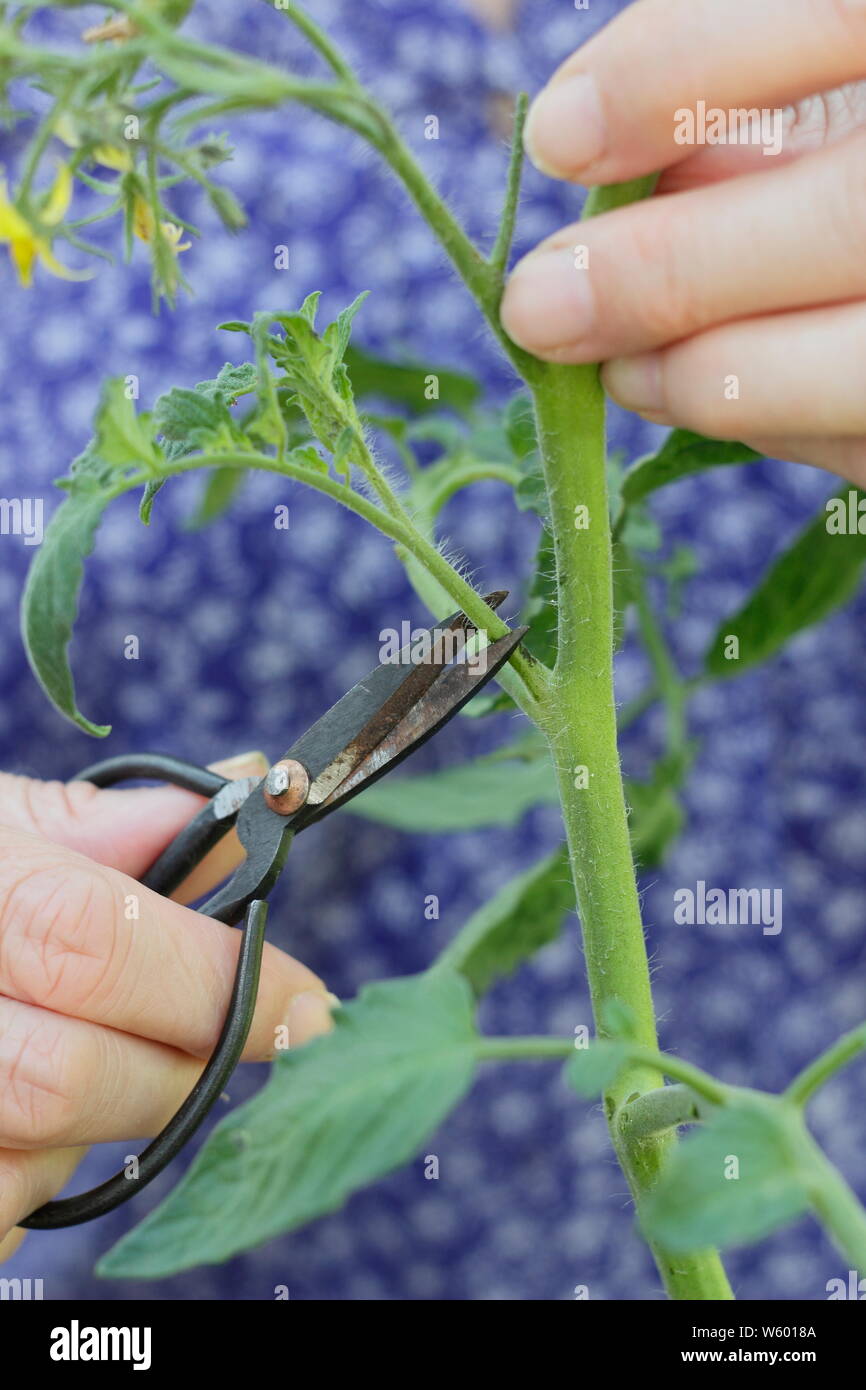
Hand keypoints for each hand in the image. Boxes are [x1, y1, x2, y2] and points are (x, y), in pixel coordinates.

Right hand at [0, 755, 333, 1260]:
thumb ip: (99, 824)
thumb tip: (241, 786)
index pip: (94, 941)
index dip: (217, 979)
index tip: (306, 1005)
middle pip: (73, 1075)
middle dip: (179, 1067)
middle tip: (222, 1040)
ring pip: (37, 1156)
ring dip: (106, 1121)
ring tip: (101, 1056)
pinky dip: (40, 1177)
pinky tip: (36, 1115)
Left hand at [501, 0, 865, 483]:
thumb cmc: (854, 151)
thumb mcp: (836, 85)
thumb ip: (758, 97)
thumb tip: (632, 165)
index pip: (836, 9)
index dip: (691, 65)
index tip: (558, 134)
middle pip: (852, 217)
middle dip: (674, 272)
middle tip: (540, 306)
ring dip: (712, 377)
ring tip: (615, 365)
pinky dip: (772, 423)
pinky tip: (695, 389)